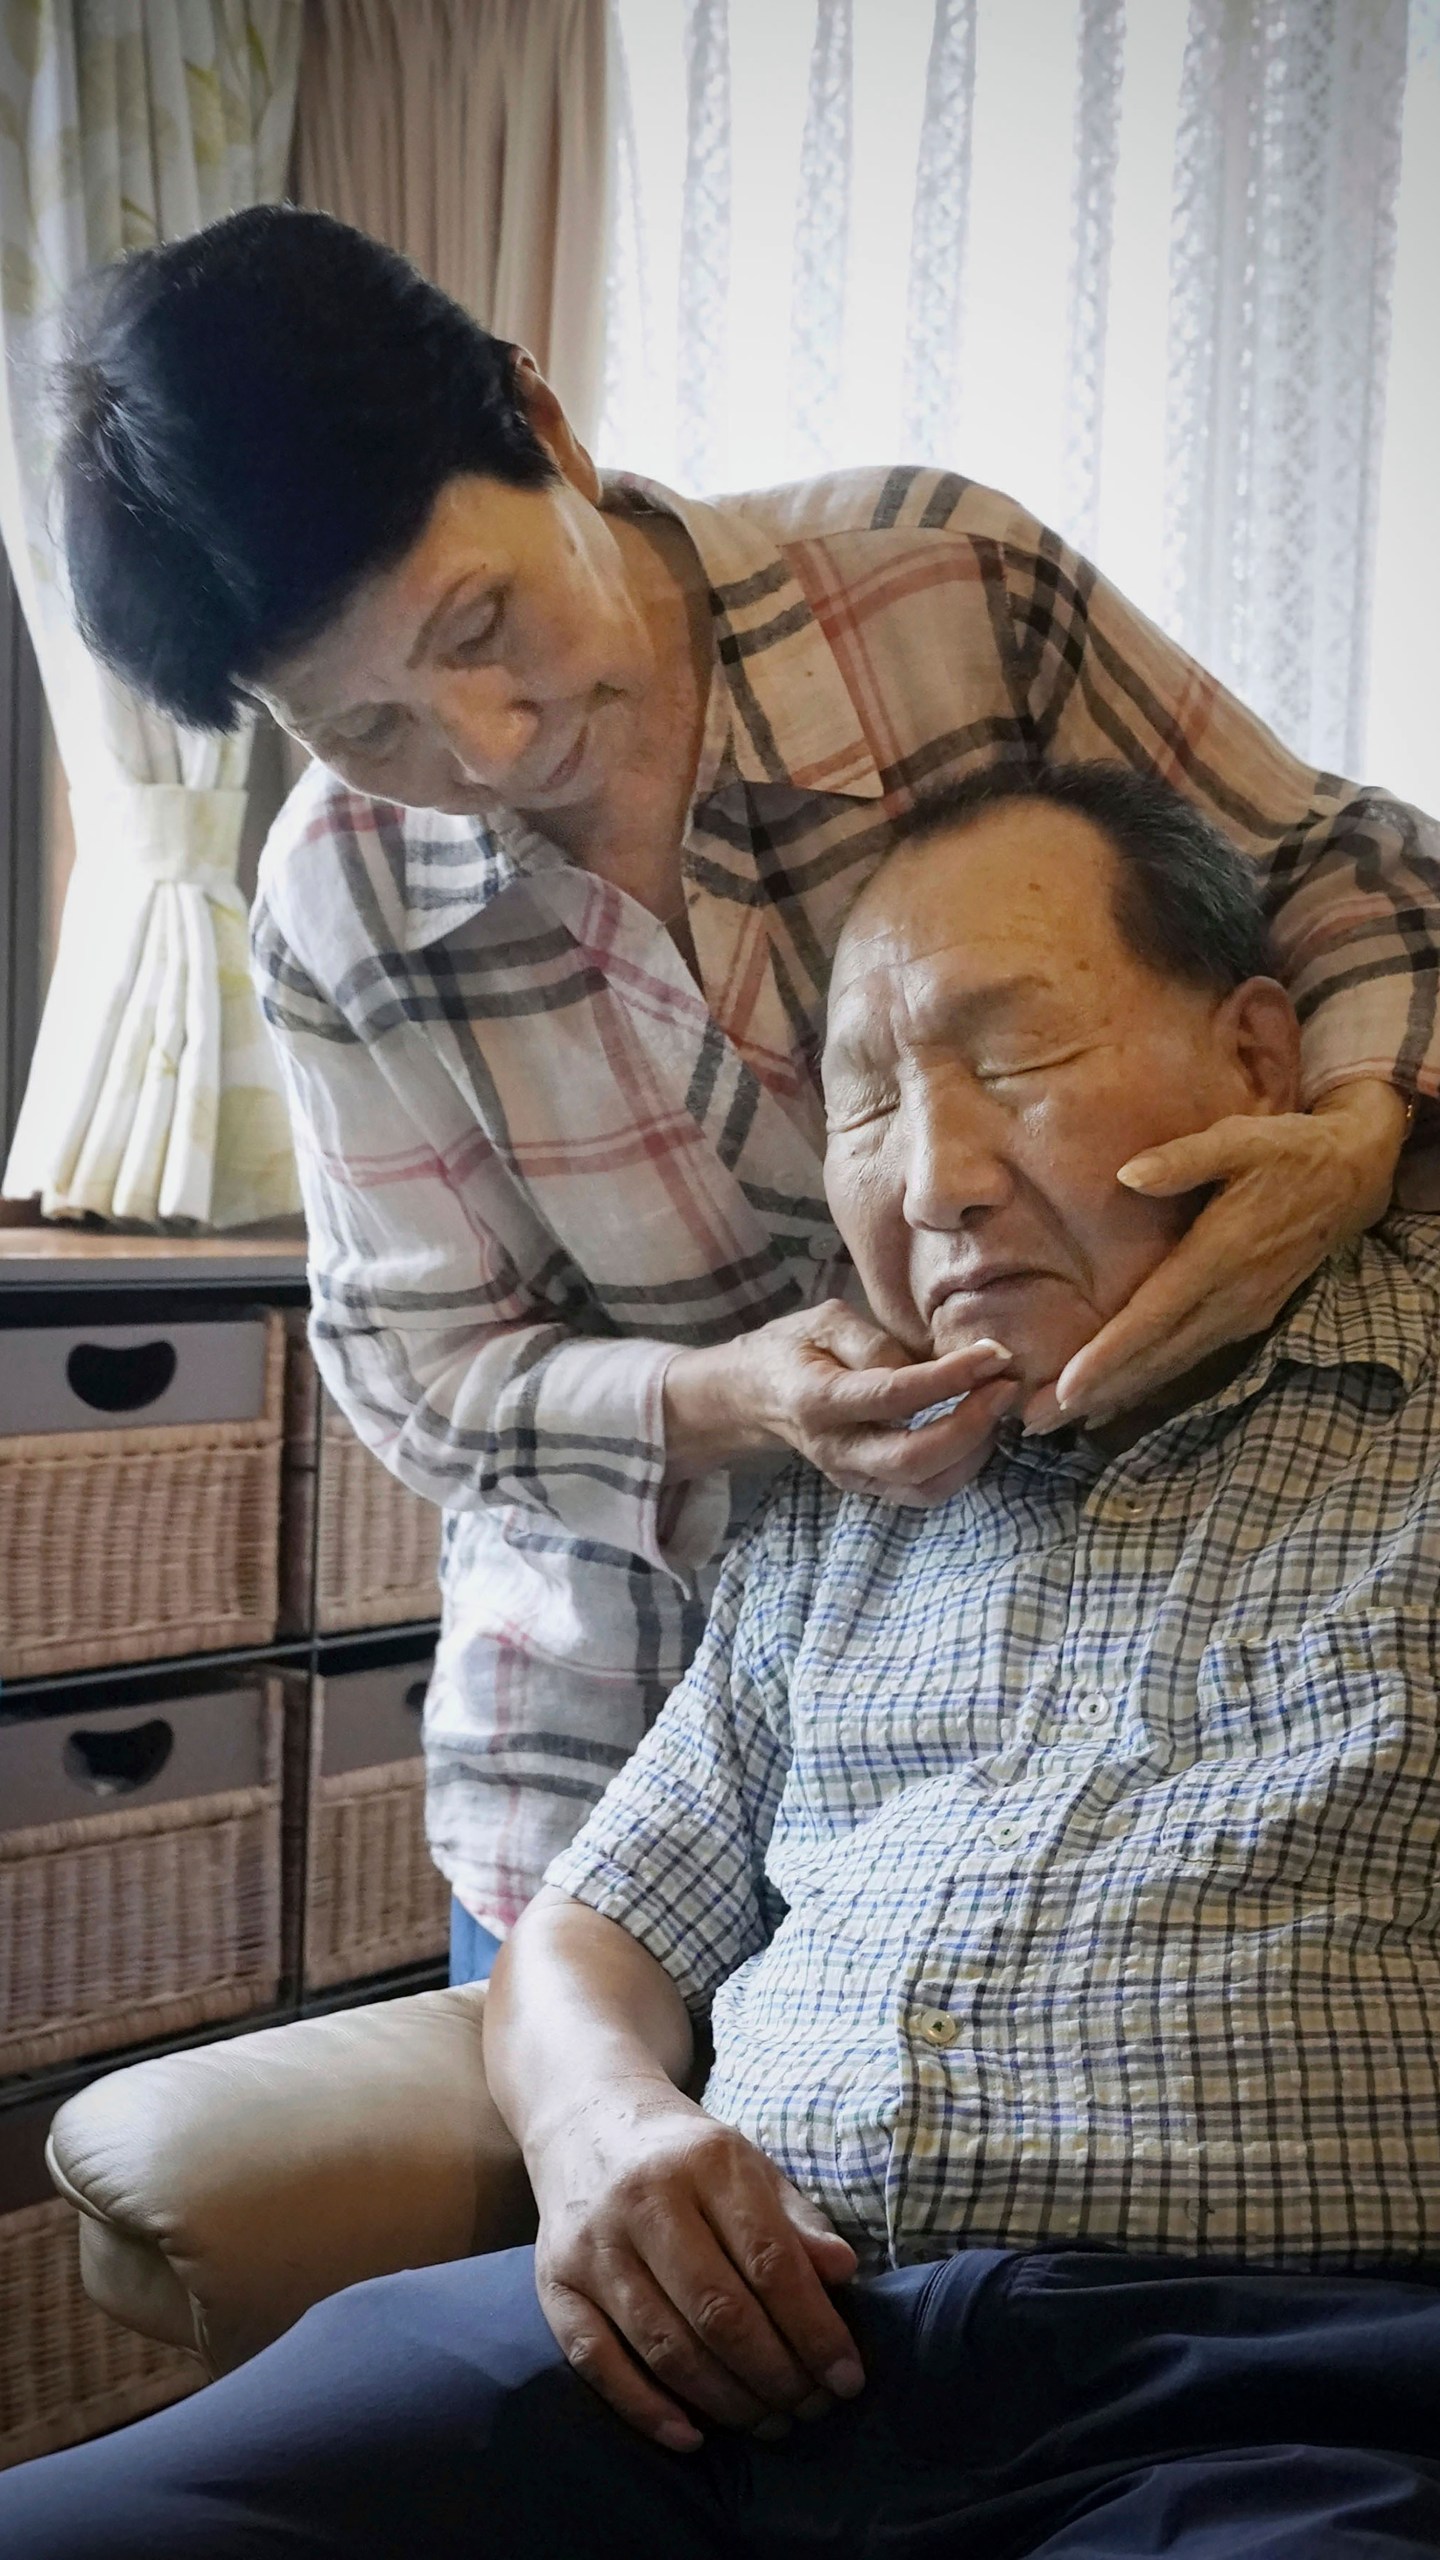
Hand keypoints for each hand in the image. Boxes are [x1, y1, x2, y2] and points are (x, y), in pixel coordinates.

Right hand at [532, 2081, 863, 2450]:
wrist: (585, 2117)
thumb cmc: (685, 2156)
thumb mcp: (749, 2166)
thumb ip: (797, 2220)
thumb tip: (844, 2273)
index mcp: (705, 2163)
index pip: (770, 2261)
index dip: (816, 2329)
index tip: (848, 2376)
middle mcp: (644, 2201)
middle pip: (718, 2312)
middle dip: (776, 2375)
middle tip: (811, 2409)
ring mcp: (593, 2245)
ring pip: (665, 2346)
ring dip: (725, 2401)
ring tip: (769, 2423)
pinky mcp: (555, 2283)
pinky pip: (597, 2362)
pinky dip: (645, 2410)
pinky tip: (692, 2436)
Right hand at [664, 1303, 1020, 1503]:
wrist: (755, 1396)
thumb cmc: (795, 1348)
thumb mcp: (824, 1321)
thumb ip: (873, 1342)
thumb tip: (927, 1368)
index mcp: (817, 1399)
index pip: (893, 1395)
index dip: (949, 1377)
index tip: (992, 1354)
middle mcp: (835, 1449)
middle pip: (913, 1460)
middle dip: (972, 1425)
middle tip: (1006, 1386)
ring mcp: (853, 1477)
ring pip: (925, 1486)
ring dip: (974, 1451)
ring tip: (996, 1405)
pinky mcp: (870, 1488)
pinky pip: (925, 1492)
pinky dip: (963, 1466)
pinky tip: (978, 1429)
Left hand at [1027, 1079, 1407, 1431]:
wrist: (1351, 1177)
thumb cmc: (1287, 1152)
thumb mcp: (1239, 1139)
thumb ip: (1183, 1159)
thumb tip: (1128, 1175)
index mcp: (1220, 1256)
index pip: (1153, 1318)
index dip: (1109, 1356)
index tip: (1066, 1387)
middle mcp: (1231, 1297)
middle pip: (1155, 1357)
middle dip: (1097, 1393)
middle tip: (1038, 1422)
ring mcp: (1243, 1313)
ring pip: (1173, 1365)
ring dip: (1120, 1395)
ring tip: (1065, 1420)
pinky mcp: (1249, 1317)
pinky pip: (1191, 1358)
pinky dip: (1151, 1380)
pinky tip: (1119, 1397)